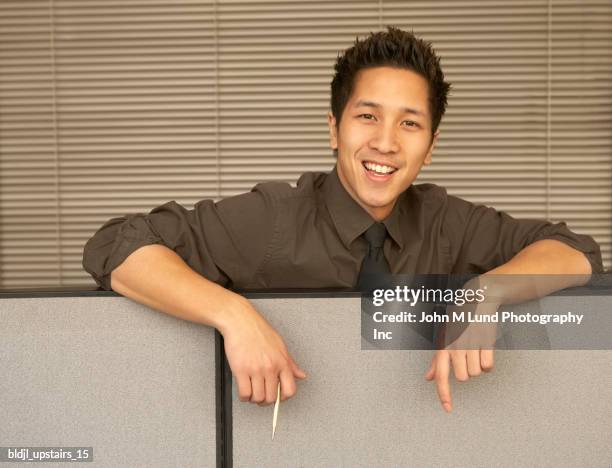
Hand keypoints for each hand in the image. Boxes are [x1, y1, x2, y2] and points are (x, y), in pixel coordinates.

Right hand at [219, 296, 306, 405]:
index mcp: (282, 362)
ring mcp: (256, 369)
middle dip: (266, 401)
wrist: (241, 321)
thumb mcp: (280, 346)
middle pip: (272, 398)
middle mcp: (271, 367)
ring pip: (258, 398)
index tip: (277, 396)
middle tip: (262, 395)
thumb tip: (301, 375)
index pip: (290, 390)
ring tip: (252, 392)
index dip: (283, 398)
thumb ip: (291, 364)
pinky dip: (244, 396)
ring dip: (254, 399)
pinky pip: (244, 393)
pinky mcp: (241, 370)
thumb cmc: (259, 331)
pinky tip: (244, 389)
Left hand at [425, 296, 497, 412]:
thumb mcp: (444, 339)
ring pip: (476, 373)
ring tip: (475, 350)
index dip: (444, 394)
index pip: (442, 376)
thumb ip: (437, 361)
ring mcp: (471, 344)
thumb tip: (429, 378)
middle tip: (467, 356)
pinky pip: (489, 366)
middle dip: (466, 371)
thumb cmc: (458, 323)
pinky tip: (484, 351)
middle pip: (464, 378)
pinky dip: (488, 363)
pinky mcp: (486, 342)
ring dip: (477, 366)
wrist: (475, 302)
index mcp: (443, 347)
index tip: (448, 409)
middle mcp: (455, 347)